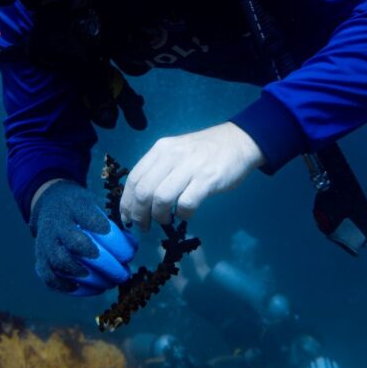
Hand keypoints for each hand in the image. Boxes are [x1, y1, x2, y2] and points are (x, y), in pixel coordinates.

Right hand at [30, 180, 137, 295]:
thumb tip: (132, 247)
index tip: (129, 253)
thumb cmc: (81, 209)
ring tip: (108, 284)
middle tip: (122, 274)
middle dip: (104, 262)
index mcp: (75, 206)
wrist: (50, 204)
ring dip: (88, 277)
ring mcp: (45, 241)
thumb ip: (113, 226)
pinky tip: (87, 289)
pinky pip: (49, 277)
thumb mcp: (97, 206)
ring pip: (62, 262)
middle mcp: (57, 223)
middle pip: (77, 244)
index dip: (113, 240)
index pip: (93, 222)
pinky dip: (68, 286)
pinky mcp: (39, 258)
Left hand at [120, 122, 264, 230]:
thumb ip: (159, 170)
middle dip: (139, 214)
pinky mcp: (207, 179)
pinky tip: (186, 214)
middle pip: (144, 191)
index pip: (134, 179)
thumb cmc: (204, 151)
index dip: (127, 203)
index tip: (127, 218)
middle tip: (144, 226)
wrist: (239, 141)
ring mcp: (190, 167)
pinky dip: (183, 214)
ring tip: (165, 220)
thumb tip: (140, 201)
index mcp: (160, 150)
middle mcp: (171, 156)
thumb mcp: (176, 153)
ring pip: (161, 198)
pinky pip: (187, 203)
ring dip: (160, 216)